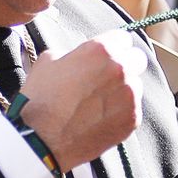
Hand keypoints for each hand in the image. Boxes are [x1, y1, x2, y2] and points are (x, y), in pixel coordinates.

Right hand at [18, 31, 145, 169]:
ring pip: (135, 86)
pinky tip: (100, 118)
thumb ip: (74, 53)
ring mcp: (130, 96)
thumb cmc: (40, 99)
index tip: (106, 56)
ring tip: (99, 103)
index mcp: (101, 50)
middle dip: (124, 65)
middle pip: (137, 59)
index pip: (123, 38)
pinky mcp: (132, 120)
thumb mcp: (49, 61)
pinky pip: (132, 109)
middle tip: (106, 77)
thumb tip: (82, 57)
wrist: (41, 139)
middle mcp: (121, 70)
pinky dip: (120, 112)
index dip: (112, 47)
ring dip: (123, 90)